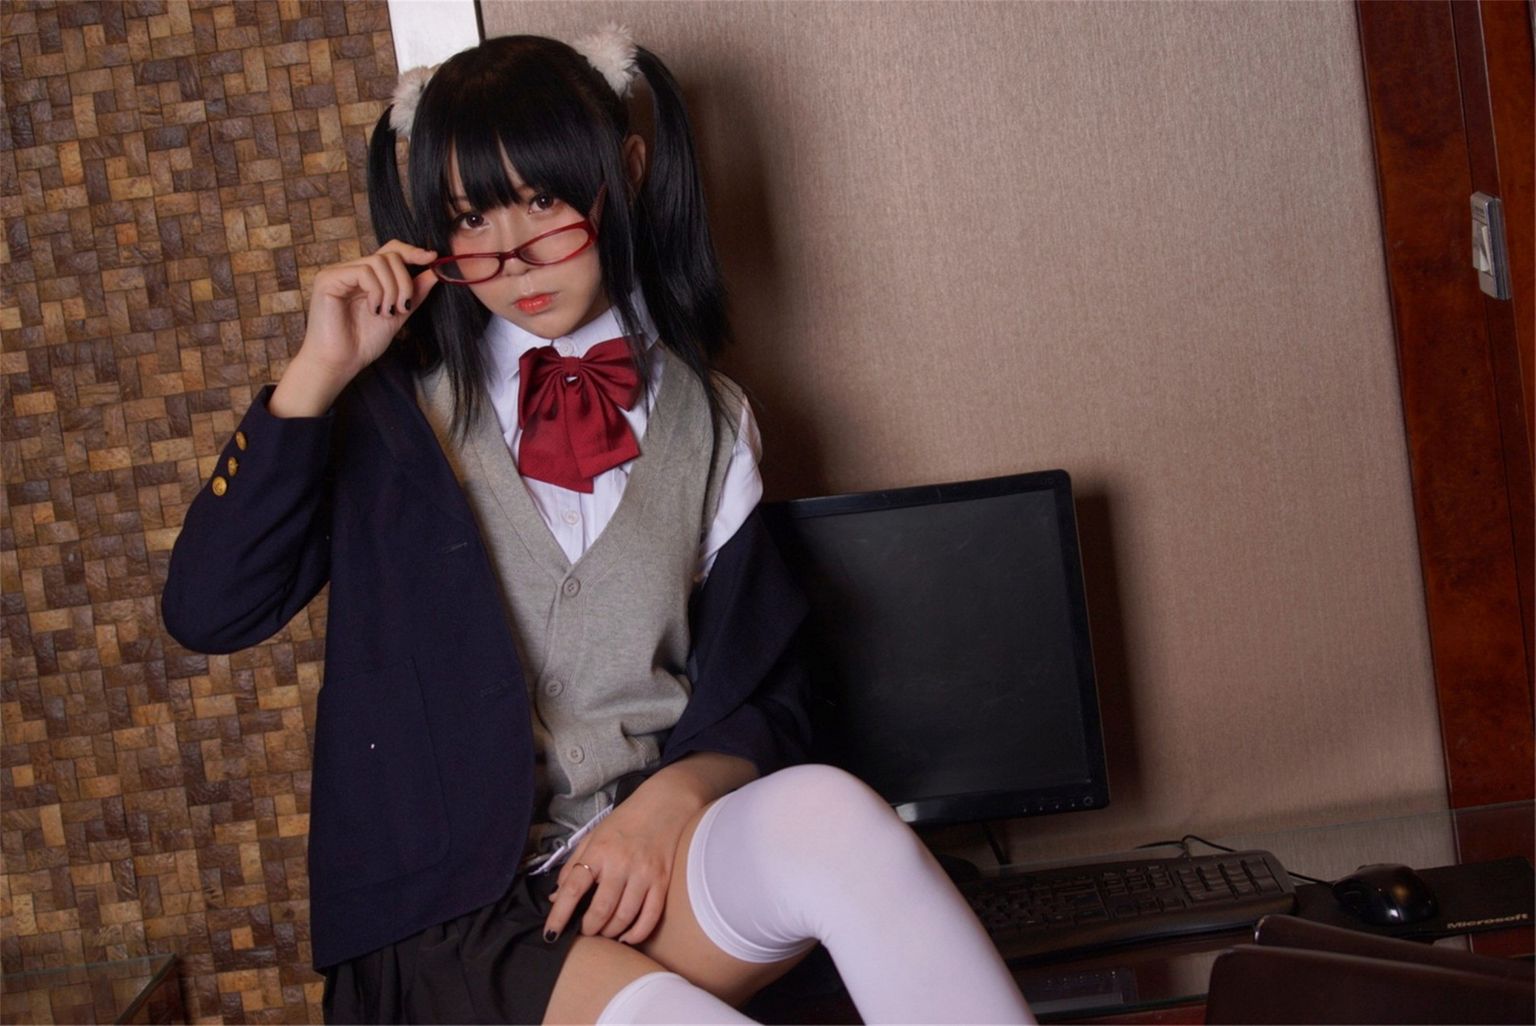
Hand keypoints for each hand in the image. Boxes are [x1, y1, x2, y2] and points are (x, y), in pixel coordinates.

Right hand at [270, 240, 439, 416]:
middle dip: (405, 282)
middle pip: (389, 255)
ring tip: (386, 312)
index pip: (391, 251)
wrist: (340, 364)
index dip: (412, 252)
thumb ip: (414, 293)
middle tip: (402, 308)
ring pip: (379, 262)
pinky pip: (364, 271)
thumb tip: (435, 272)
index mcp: (366, 277)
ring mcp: (338, 273)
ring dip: (392, 290)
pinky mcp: (328, 279)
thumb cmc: (363, 343)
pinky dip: (376, 292)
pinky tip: (373, 310)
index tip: (432, 258)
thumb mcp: (398, 314)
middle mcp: (350, 270)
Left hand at [542, 778, 703, 945]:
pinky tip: (626, 936)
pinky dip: (637, 933)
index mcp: (598, 851)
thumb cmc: (624, 821)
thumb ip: (573, 867)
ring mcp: (644, 874)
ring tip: (604, 933)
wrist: (664, 805)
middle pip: (600, 910)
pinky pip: (650, 917)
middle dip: (588, 928)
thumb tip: (555, 897)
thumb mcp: (592, 837)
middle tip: (584, 932)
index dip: (559, 915)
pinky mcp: (662, 881)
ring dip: (610, 932)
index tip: (551, 934)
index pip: (573, 889)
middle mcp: (621, 864)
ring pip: (624, 917)